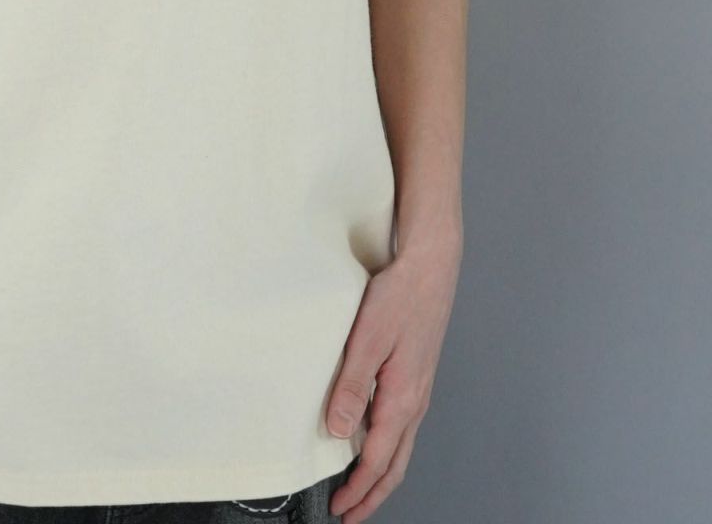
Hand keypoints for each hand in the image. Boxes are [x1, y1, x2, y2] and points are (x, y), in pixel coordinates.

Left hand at [325, 235, 461, 521]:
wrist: (430, 267)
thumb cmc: (400, 296)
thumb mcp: (367, 340)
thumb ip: (351, 386)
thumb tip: (336, 430)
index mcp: (402, 398)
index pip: (377, 460)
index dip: (357, 489)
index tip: (339, 508)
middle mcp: (414, 401)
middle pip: (394, 464)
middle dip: (372, 494)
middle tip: (349, 513)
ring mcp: (418, 389)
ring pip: (400, 447)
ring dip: (380, 473)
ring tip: (360, 486)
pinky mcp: (416, 375)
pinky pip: (402, 426)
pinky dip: (387, 447)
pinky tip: (373, 440)